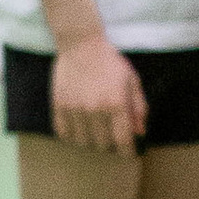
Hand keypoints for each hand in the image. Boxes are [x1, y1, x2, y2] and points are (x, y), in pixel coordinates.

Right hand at [51, 31, 145, 152]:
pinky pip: (63, 133)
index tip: (129, 153)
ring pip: (83, 142)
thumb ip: (138, 107)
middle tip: (112, 137)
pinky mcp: (59, 105)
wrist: (81, 44)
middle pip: (102, 144)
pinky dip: (71, 136)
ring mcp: (74, 108)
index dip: (127, 152)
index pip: (122, 140)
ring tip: (95, 133)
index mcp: (116, 103)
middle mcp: (95, 109)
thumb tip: (140, 132)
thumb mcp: (131, 80)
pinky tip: (78, 129)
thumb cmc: (110, 61)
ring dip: (91, 141)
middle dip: (110, 145)